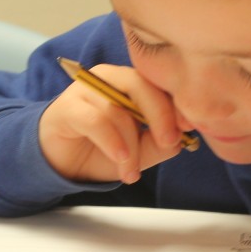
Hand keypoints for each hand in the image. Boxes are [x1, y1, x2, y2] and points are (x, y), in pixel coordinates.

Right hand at [39, 63, 185, 184]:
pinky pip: (95, 120)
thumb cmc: (101, 149)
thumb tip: (180, 140)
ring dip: (130, 145)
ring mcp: (85, 90)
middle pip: (139, 84)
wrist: (61, 161)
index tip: (189, 126)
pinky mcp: (67, 107)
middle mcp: (108, 79)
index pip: (157, 83)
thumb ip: (159, 143)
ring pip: (117, 109)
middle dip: (159, 114)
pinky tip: (120, 159)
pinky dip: (111, 141)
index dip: (175, 103)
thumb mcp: (137, 151)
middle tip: (169, 141)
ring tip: (131, 173)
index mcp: (129, 82)